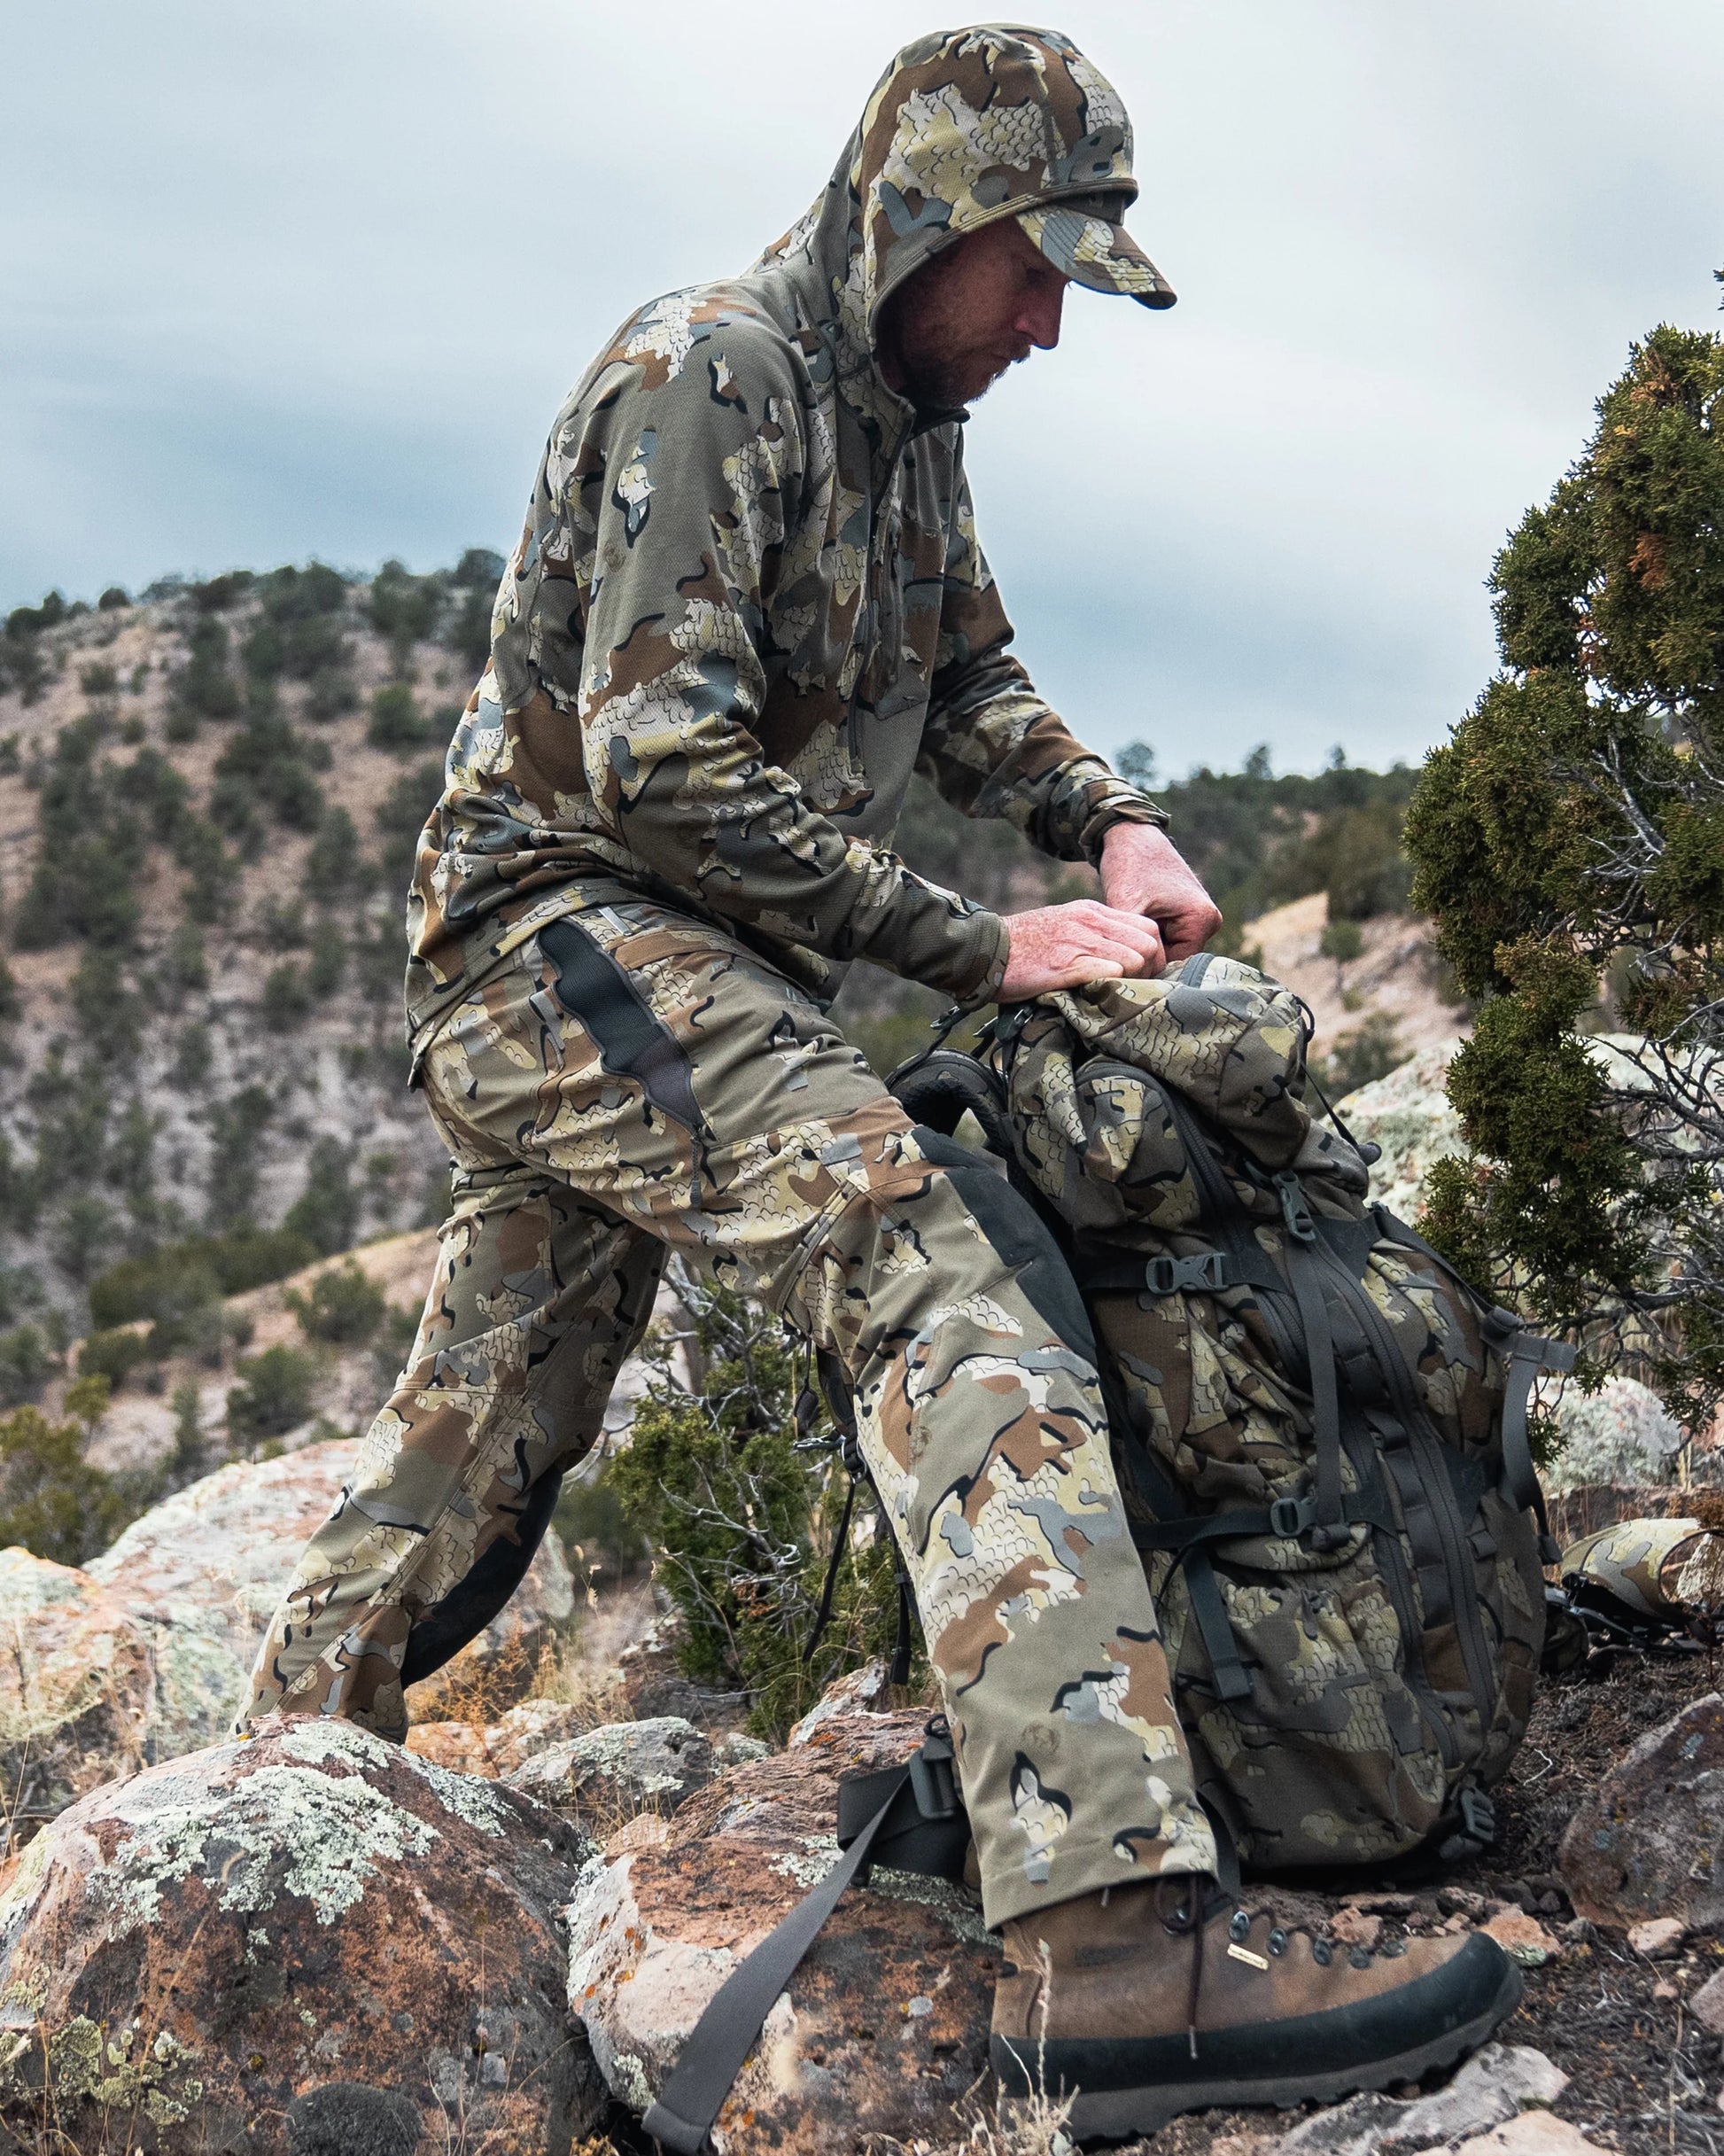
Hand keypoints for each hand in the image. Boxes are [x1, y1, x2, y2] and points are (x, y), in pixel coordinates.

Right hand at [999, 900, 1164, 999]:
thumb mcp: (1064, 924)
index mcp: (1091, 911)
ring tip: (1117, 994)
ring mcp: (1078, 942)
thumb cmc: (1023, 943)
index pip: (1147, 927)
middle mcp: (1090, 922)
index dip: (1153, 954)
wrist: (985, 948)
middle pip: (1149, 945)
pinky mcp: (1065, 965)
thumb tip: (1119, 954)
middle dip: (1149, 971)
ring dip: (1132, 981)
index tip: (1143, 974)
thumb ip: (1092, 933)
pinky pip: (1109, 973)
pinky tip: (1101, 995)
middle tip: (1135, 988)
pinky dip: (1112, 986)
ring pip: (1135, 959)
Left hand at [1099, 823, 1221, 961]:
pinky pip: (1164, 938)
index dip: (1145, 966)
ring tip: (1122, 934)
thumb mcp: (1127, 906)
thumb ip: (1133, 943)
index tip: (1120, 963)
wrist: (1131, 836)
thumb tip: (1131, 975)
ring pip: (1166, 949)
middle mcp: (1209, 921)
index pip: (1174, 964)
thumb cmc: (1130, 865)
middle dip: (1145, 955)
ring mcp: (1199, 918)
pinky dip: (1146, 936)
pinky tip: (1129, 927)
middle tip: (1117, 949)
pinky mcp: (1185, 915)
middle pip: (1173, 959)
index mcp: (1203, 919)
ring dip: (1144, 946)